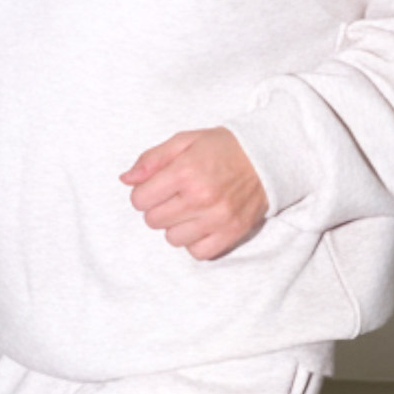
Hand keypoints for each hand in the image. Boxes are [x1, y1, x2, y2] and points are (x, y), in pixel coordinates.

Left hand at [120, 127, 267, 260]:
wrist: (267, 157)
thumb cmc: (223, 148)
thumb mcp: (185, 141)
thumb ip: (152, 159)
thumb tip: (126, 180)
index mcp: (185, 171)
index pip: (140, 199)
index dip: (144, 193)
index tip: (158, 187)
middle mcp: (200, 197)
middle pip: (153, 221)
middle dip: (159, 208)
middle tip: (176, 196)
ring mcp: (217, 218)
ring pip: (173, 239)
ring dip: (177, 226)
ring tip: (191, 210)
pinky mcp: (231, 233)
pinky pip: (198, 252)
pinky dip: (195, 241)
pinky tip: (202, 225)